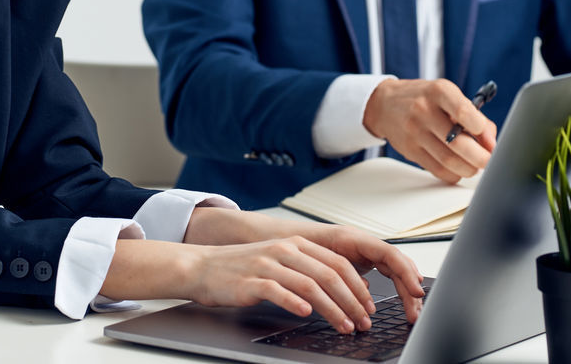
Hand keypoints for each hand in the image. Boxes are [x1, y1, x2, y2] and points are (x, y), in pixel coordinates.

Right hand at [184, 209, 425, 322]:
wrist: (201, 267)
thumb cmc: (240, 269)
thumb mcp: (278, 261)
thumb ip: (306, 270)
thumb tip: (341, 290)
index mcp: (295, 244)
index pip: (337, 263)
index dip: (357, 287)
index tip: (368, 307)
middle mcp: (284, 250)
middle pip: (329, 275)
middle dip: (352, 301)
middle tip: (363, 321)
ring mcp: (268, 264)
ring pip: (310, 286)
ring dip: (333, 309)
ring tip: (344, 326)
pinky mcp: (252, 280)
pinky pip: (279, 291)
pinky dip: (296, 304)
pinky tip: (307, 315)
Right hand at [362, 77, 496, 182]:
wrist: (385, 104)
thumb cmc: (424, 99)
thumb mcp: (448, 96)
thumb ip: (474, 116)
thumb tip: (491, 142)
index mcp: (438, 91)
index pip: (463, 111)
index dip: (481, 129)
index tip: (488, 139)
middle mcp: (424, 110)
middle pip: (458, 143)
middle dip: (481, 158)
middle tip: (490, 161)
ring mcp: (414, 131)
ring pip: (449, 160)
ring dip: (469, 168)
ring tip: (475, 165)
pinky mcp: (409, 150)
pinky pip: (437, 169)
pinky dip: (453, 173)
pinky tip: (458, 168)